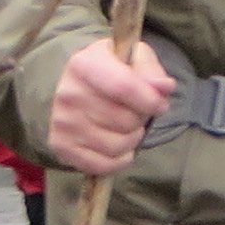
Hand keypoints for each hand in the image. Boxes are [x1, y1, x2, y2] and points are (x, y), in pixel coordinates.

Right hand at [45, 39, 169, 177]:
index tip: (160, 105)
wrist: (77, 86)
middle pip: (125, 120)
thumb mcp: (134, 58)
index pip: (124, 87)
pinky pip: (102, 165)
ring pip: (117, 144)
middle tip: (135, 111)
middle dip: (141, 119)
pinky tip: (118, 146)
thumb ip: (151, 71)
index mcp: (85, 65)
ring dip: (132, 138)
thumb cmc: (112, 71)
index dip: (151, 101)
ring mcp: (62, 122)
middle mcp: (68, 94)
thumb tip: (164, 87)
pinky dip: (119, 159)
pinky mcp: (60, 146)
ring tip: (125, 126)